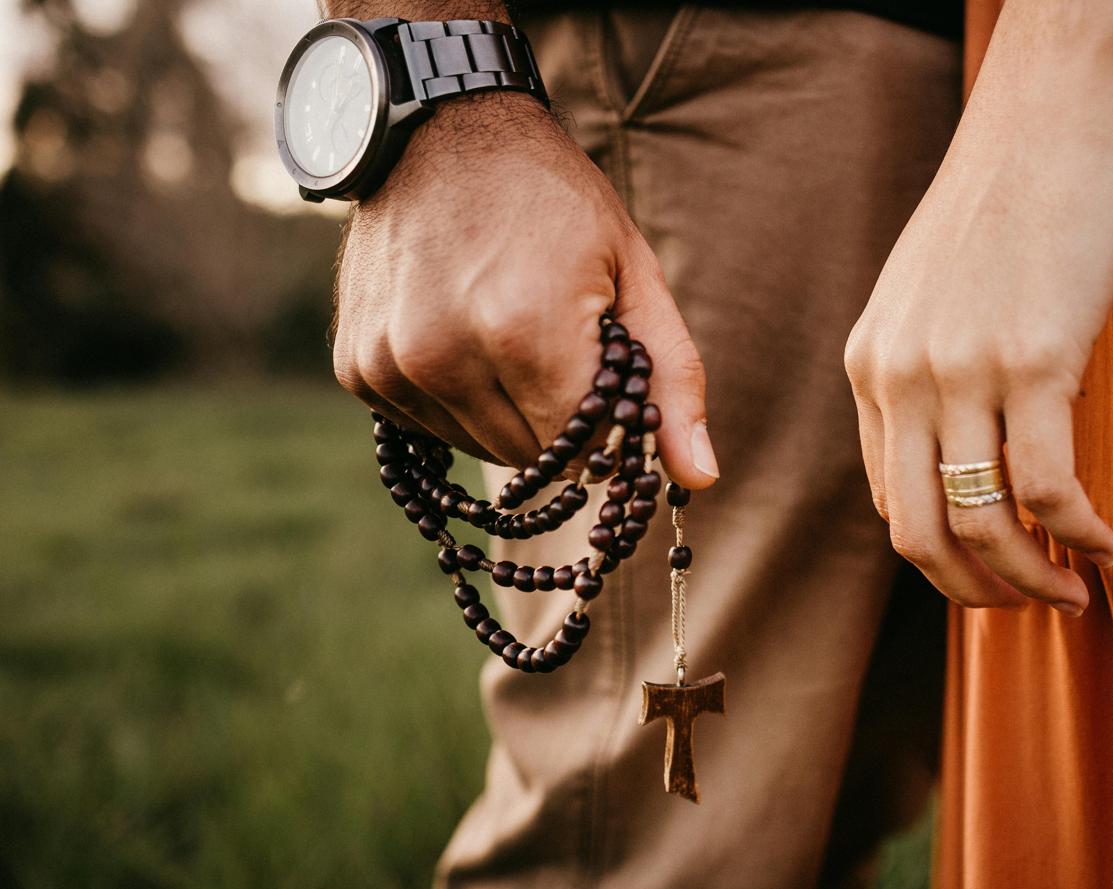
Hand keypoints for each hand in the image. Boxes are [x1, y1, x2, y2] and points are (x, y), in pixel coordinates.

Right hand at [332, 95, 719, 487]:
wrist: (439, 129)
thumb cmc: (552, 199)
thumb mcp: (633, 272)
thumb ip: (671, 379)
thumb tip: (700, 479)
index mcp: (522, 330)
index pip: (584, 452)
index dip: (609, 434)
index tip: (615, 396)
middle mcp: (443, 355)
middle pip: (532, 458)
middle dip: (560, 423)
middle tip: (562, 349)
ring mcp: (389, 363)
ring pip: (479, 449)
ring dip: (508, 416)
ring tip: (510, 332)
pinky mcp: (357, 367)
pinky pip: (429, 427)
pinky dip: (458, 400)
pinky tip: (464, 335)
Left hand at [844, 65, 1112, 615]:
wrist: (1046, 118)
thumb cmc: (1002, 206)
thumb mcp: (930, 296)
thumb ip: (929, 373)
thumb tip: (973, 455)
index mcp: (869, 366)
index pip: (886, 499)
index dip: (938, 558)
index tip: (990, 575)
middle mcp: (899, 376)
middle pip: (916, 534)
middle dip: (974, 594)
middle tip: (1028, 610)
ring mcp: (961, 370)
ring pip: (980, 523)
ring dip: (1032, 581)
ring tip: (1076, 595)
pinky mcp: (1033, 357)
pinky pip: (1046, 488)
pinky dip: (1080, 534)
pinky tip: (1110, 546)